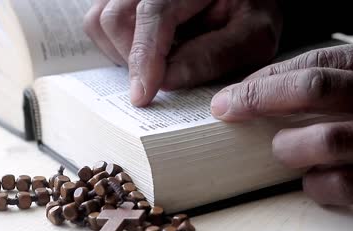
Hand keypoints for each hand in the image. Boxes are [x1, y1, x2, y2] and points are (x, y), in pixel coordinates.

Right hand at [84, 0, 281, 105]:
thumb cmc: (250, 11)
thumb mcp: (254, 34)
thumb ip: (216, 55)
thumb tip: (167, 81)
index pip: (153, 13)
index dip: (144, 57)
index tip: (142, 96)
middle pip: (115, 18)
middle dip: (132, 58)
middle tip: (157, 78)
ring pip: (100, 20)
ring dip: (121, 52)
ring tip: (155, 62)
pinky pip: (99, 21)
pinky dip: (115, 45)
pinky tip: (146, 51)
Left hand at [211, 43, 352, 204]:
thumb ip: (324, 80)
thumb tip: (255, 93)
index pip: (313, 64)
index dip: (264, 82)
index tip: (228, 99)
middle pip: (317, 88)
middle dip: (263, 101)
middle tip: (235, 113)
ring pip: (331, 138)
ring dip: (292, 146)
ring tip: (283, 149)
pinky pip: (348, 184)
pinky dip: (317, 185)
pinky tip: (311, 181)